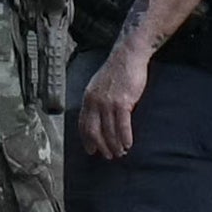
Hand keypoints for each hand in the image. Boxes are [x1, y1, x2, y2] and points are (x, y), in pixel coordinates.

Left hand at [79, 44, 151, 159]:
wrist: (128, 56)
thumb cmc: (117, 70)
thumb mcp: (99, 85)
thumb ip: (97, 100)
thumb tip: (98, 116)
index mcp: (87, 98)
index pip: (83, 123)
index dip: (86, 139)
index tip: (90, 149)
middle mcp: (94, 102)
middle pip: (94, 131)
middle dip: (101, 146)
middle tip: (108, 156)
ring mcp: (107, 103)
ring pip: (109, 131)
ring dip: (114, 145)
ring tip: (120, 153)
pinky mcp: (122, 103)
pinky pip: (122, 126)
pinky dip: (125, 138)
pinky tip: (128, 144)